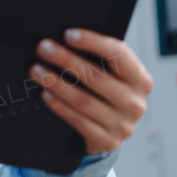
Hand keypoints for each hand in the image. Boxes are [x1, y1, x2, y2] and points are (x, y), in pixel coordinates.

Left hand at [28, 28, 153, 154]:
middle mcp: (135, 102)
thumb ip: (99, 60)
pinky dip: (59, 106)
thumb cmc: (105, 94)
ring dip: (56, 83)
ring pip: (83, 100)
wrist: (110, 133)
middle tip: (43, 48)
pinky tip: (45, 94)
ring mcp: (123, 125)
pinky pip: (78, 121)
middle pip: (96, 76)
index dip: (93, 42)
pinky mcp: (108, 142)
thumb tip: (64, 39)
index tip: (67, 34)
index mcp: (140, 79)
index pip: (118, 54)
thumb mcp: (112, 77)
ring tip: (36, 70)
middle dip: (65, 60)